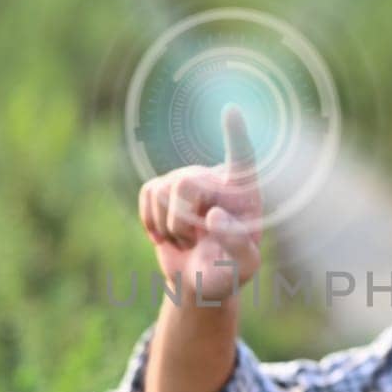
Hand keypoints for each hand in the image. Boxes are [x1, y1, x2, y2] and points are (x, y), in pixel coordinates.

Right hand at [139, 104, 262, 303]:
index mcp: (244, 193)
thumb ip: (237, 243)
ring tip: (186, 240)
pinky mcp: (163, 188)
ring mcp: (187, 180)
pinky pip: (147, 194)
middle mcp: (216, 179)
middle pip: (186, 183)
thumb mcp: (244, 267)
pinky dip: (151, 221)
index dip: (236, 136)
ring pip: (163, 190)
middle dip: (181, 219)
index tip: (231, 110)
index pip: (242, 159)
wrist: (201, 281)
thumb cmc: (230, 271)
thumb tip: (213, 214)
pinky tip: (166, 235)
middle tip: (193, 240)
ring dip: (169, 227)